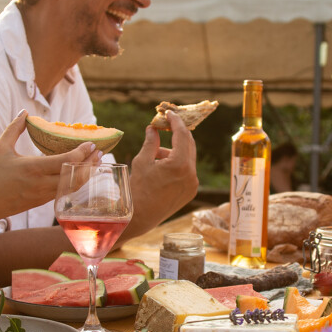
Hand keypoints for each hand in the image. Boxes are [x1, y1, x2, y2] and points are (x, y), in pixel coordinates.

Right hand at [0, 111, 99, 221]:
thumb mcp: (0, 148)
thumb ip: (14, 128)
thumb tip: (25, 112)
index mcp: (33, 168)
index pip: (65, 161)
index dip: (82, 153)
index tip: (91, 144)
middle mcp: (41, 183)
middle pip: (75, 176)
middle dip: (90, 164)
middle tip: (99, 152)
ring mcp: (43, 195)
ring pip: (72, 186)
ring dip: (86, 174)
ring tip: (95, 162)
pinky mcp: (42, 201)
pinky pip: (64, 191)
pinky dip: (76, 182)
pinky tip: (80, 173)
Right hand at [124, 110, 198, 237]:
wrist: (139, 218)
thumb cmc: (137, 189)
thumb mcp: (142, 161)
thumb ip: (151, 142)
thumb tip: (153, 128)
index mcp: (180, 164)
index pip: (182, 135)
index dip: (175, 121)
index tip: (169, 113)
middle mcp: (191, 174)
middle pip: (189, 144)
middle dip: (177, 133)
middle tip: (166, 125)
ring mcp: (193, 184)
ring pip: (187, 158)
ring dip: (173, 151)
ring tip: (154, 156)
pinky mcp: (191, 191)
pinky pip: (187, 170)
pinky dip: (177, 164)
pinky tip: (161, 168)